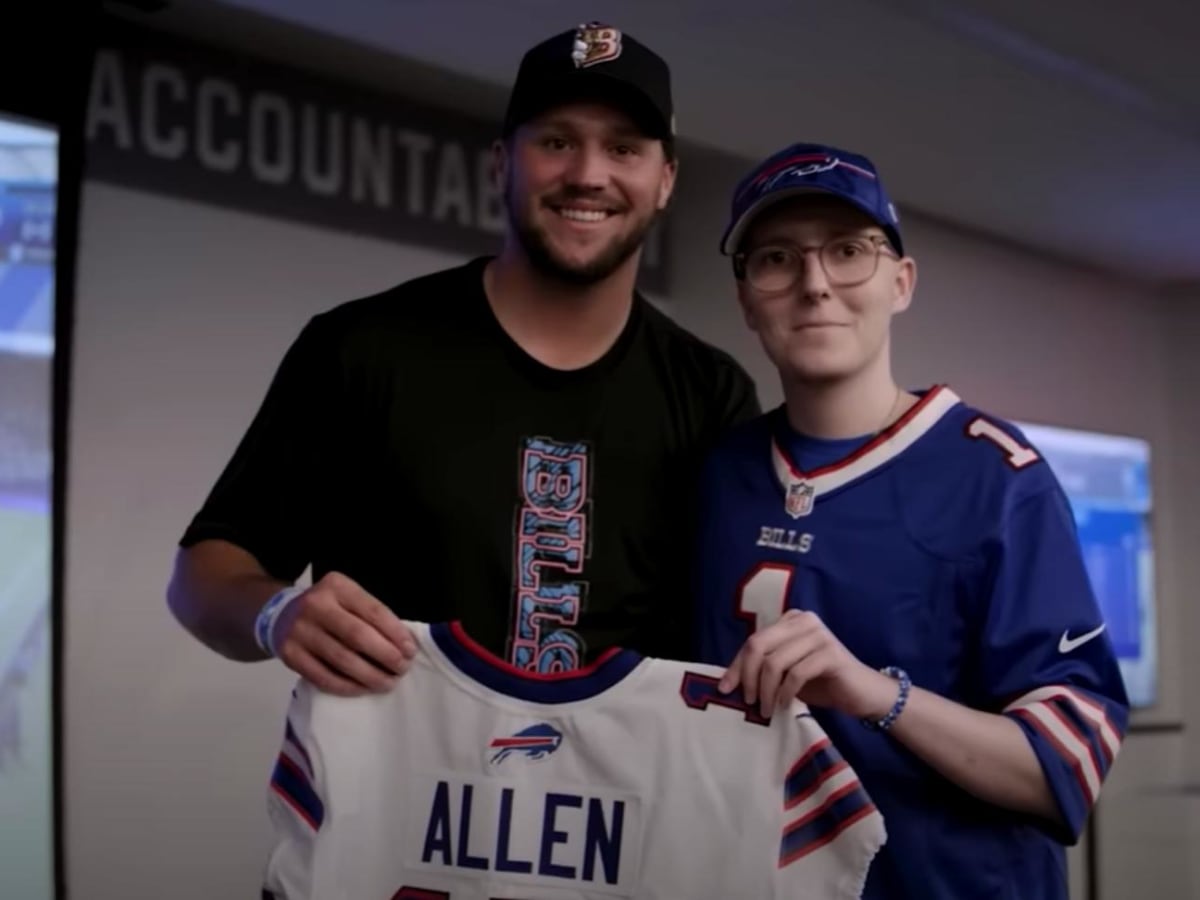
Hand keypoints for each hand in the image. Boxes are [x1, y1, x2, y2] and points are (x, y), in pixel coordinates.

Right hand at [272, 572, 416, 695]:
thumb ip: (372, 615)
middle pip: (357, 635)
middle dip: (385, 655)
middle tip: (402, 668)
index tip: (410, 650)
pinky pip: (323, 677)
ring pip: (342, 659)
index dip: (395, 633)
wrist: (281, 615)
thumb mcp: (348, 597)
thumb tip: (404, 644)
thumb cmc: (329, 608)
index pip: (373, 610)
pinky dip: (347, 686)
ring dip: (370, 675)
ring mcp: (300, 631)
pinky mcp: (290, 655)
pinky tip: (363, 689)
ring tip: (388, 683)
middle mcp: (316, 605)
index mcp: (337, 586)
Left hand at [717, 609, 898, 718]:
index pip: (753, 640)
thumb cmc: (822, 683)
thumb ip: (763, 668)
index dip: (737, 666)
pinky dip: (786, 693)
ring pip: (775, 662)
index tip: (725, 689)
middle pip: (759, 645)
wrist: (863, 694)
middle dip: (747, 676)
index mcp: (790, 620)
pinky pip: (796, 674)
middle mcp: (803, 620)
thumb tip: (727, 682)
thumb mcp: (786, 674)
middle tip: (748, 701)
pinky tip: (785, 705)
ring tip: (766, 709)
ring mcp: (818, 634)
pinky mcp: (831, 653)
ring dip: (766, 690)